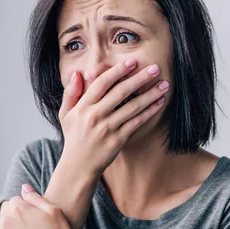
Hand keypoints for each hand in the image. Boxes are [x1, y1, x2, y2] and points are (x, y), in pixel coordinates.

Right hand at [58, 59, 169, 176]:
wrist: (78, 166)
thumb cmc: (74, 137)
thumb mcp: (66, 115)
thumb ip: (71, 93)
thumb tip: (78, 74)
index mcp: (83, 107)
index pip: (102, 83)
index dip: (118, 71)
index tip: (132, 61)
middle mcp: (95, 116)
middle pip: (120, 92)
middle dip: (139, 78)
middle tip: (155, 68)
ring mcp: (107, 128)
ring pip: (132, 107)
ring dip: (150, 94)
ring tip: (164, 85)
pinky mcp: (118, 139)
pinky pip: (137, 122)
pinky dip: (149, 111)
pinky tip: (159, 102)